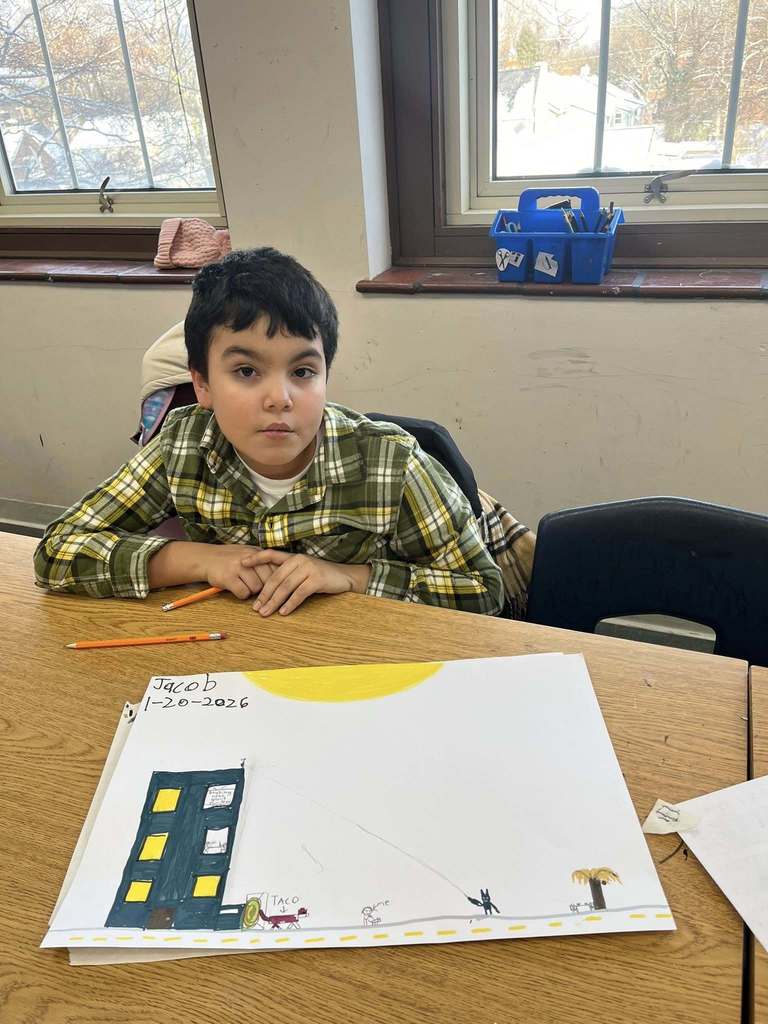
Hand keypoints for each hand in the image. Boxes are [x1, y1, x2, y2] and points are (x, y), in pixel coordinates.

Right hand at [200, 544, 276, 599]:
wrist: (206, 558)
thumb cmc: (231, 558)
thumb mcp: (249, 553)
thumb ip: (264, 561)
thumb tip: (283, 574)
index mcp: (256, 552)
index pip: (276, 567)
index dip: (276, 579)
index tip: (275, 585)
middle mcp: (248, 558)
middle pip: (268, 579)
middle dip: (264, 587)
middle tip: (256, 587)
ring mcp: (238, 567)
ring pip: (256, 587)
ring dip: (251, 591)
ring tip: (244, 586)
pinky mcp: (228, 577)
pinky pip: (243, 593)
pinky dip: (241, 595)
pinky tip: (237, 589)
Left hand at [240, 550, 371, 615]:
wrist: (345, 577)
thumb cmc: (322, 576)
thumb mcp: (304, 571)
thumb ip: (288, 575)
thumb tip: (269, 590)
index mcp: (293, 557)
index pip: (270, 555)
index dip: (256, 558)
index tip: (241, 563)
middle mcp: (299, 560)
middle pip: (276, 578)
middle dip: (264, 594)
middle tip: (255, 608)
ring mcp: (308, 568)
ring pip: (286, 587)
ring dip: (274, 602)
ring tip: (266, 613)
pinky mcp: (317, 579)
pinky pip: (299, 593)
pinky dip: (290, 604)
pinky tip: (284, 612)